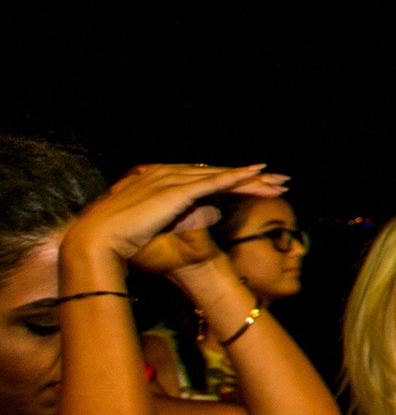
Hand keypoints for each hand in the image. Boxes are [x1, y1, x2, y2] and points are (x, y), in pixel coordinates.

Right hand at [64, 164, 278, 266]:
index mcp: (162, 181)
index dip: (234, 182)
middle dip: (252, 179)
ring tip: (280, 183)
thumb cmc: (121, 240)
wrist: (95, 240)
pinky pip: (211, 182)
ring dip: (252, 180)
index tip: (259, 185)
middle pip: (219, 174)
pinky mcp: (174, 191)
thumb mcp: (161, 227)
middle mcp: (168, 174)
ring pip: (221, 177)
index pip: (207, 179)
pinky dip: (234, 177)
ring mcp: (171, 180)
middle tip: (281, 180)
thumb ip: (187, 218)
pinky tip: (255, 174)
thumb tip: (215, 213)